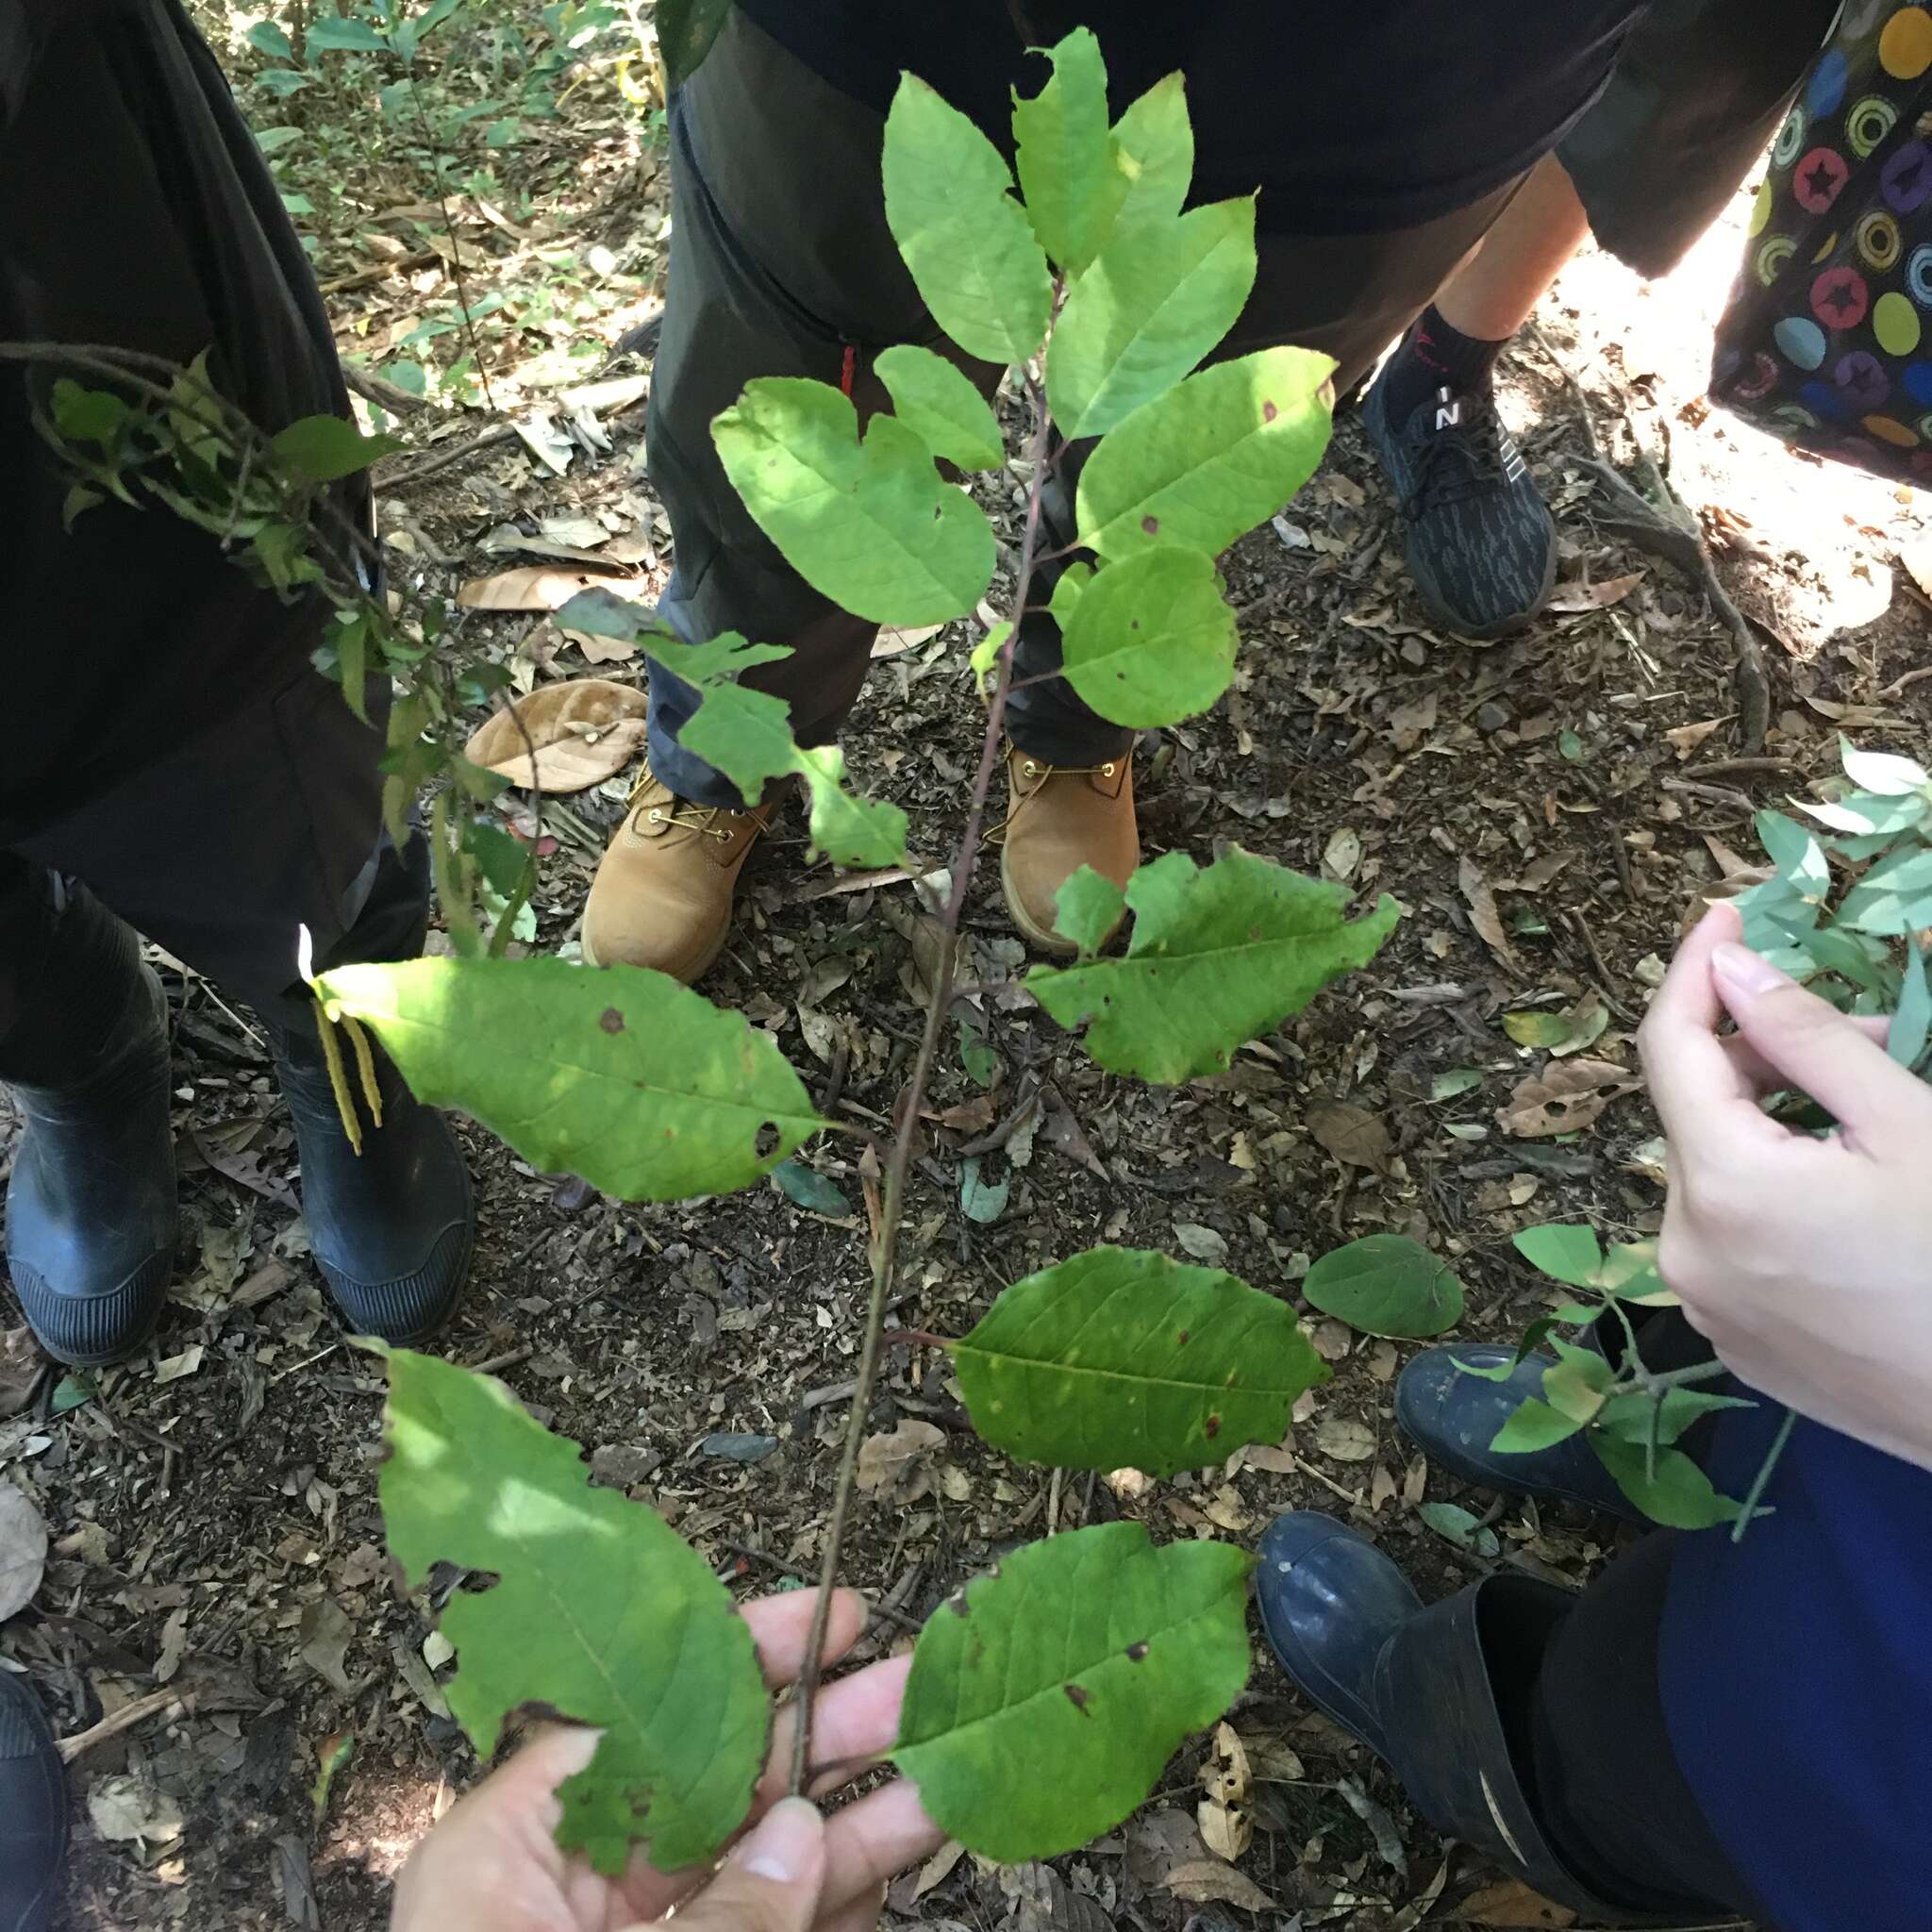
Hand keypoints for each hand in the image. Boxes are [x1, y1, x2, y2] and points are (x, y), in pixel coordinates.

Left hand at [390, 1588, 943, 1931]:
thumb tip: (806, 1834)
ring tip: (941, 1774)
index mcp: (504, 1858)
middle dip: (815, 1742)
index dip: (734, 1661)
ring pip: (750, 1866)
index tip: (827, 1621)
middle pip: (706, 1787)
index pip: (630, 1720)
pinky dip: (825, 1906)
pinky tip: (895, 1868)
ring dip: (844, 1827)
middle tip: (915, 1689)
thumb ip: (723, 1920)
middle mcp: (561, 1895)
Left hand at [1638, 900, 1931, 1473]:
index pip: (1671, 1046)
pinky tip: (1855, 1194)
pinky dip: (1777, 1192)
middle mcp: (1686, 1248)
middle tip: (1869, 1032)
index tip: (1725, 915)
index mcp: (1722, 1187)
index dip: (1695, 970)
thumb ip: (1808, 1038)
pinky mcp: (1735, 1341)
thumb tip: (1732, 966)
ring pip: (1720, 1173)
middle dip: (1768, 1054)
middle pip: (1698, 1112)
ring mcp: (1705, 1303)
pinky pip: (1734, 1236)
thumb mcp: (1909, 1127)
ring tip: (1876, 1116)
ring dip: (1778, 1123)